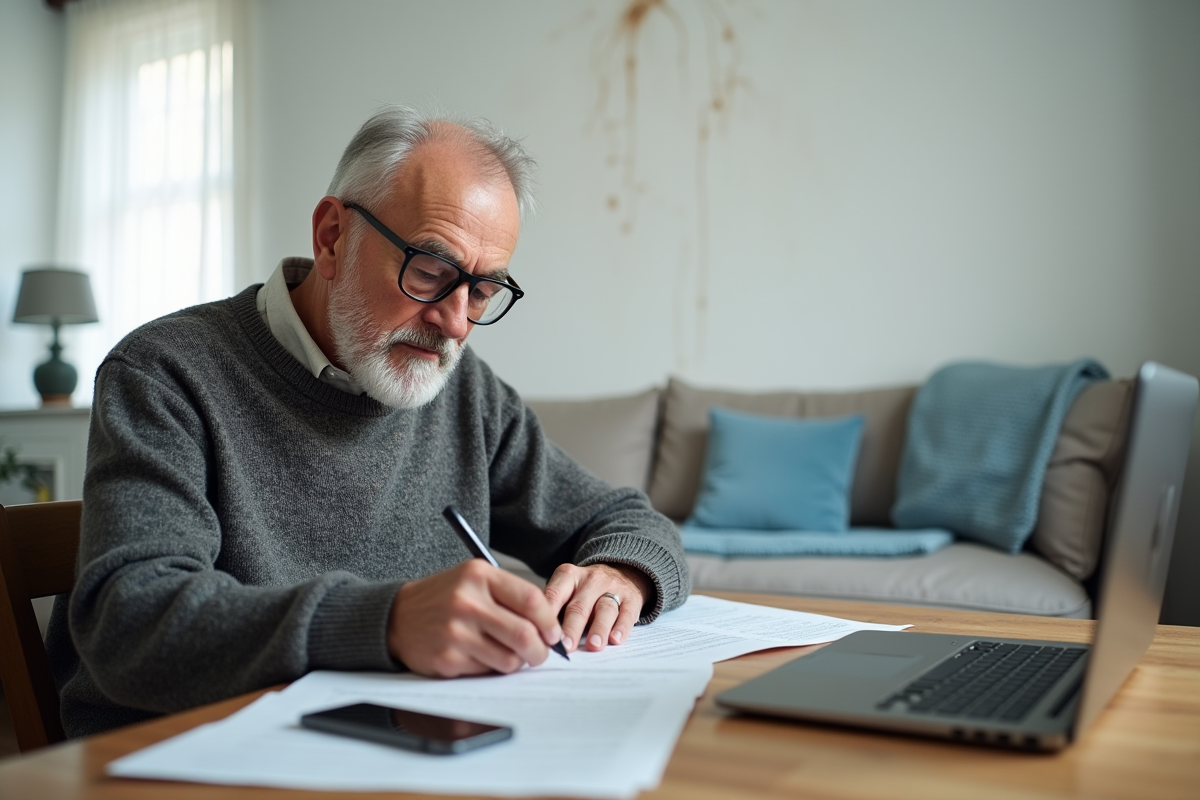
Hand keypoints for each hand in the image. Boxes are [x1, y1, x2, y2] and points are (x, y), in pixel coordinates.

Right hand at [387, 560, 563, 676]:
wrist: (396, 617)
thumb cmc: (444, 599)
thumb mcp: (474, 581)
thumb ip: (510, 596)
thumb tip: (549, 627)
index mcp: (479, 576)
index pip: (532, 600)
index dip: (549, 622)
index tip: (552, 634)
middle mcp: (467, 602)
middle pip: (525, 635)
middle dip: (540, 651)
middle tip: (538, 654)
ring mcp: (456, 632)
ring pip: (509, 659)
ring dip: (515, 663)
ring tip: (505, 654)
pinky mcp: (447, 658)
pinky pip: (486, 672)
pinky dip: (490, 669)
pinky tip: (477, 656)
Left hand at [543, 563, 651, 652]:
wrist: (622, 571)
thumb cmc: (586, 589)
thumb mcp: (567, 588)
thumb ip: (555, 608)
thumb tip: (539, 637)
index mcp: (568, 576)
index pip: (555, 594)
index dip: (548, 616)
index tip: (544, 636)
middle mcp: (590, 580)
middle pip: (579, 605)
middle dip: (572, 627)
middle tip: (566, 647)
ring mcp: (613, 588)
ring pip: (605, 609)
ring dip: (598, 628)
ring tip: (593, 646)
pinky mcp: (631, 599)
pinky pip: (627, 612)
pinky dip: (622, 627)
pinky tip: (616, 639)